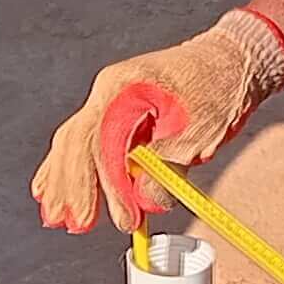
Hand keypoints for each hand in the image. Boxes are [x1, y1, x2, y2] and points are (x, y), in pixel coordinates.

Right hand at [30, 12, 283, 230]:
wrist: (233, 59)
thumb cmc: (218, 87)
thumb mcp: (198, 132)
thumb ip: (167, 166)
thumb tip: (145, 200)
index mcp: (123, 87)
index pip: (102, 142)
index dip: (108, 186)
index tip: (123, 219)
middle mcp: (108, 91)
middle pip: (76, 142)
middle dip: (74, 187)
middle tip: (78, 225)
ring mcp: (108, 100)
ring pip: (73, 143)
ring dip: (63, 181)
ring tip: (55, 216)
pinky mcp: (115, 113)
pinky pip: (83, 142)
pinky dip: (68, 167)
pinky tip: (50, 188)